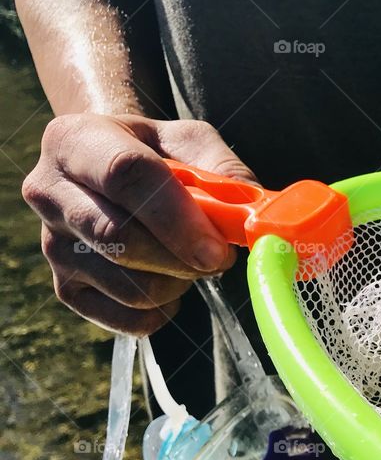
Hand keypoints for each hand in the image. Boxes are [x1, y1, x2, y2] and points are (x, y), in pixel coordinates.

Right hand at [21, 114, 256, 333]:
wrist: (108, 170)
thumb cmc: (157, 153)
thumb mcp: (190, 141)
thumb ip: (224, 170)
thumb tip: (253, 218)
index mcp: (76, 140)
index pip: (124, 175)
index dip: (177, 217)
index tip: (218, 248)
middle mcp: (49, 192)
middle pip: (120, 238)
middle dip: (183, 258)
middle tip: (219, 257)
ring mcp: (51, 245)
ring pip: (128, 286)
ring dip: (178, 283)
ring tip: (189, 260)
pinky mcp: (66, 288)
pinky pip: (126, 319)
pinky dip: (163, 311)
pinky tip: (170, 282)